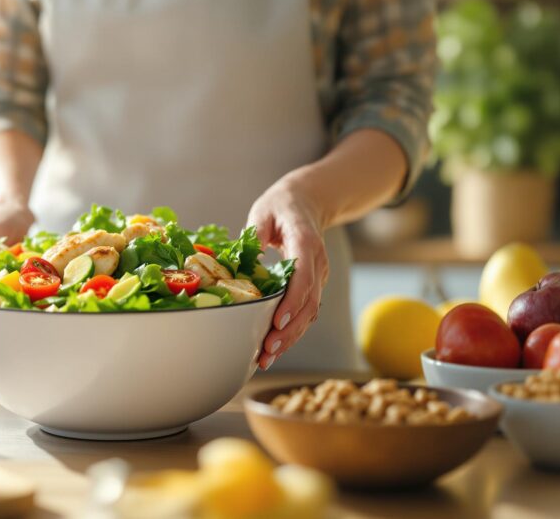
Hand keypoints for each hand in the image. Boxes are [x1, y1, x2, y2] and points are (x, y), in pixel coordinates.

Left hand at [247, 178, 328, 369]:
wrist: (307, 202)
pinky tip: (274, 347)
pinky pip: (305, 311)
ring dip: (290, 337)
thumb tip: (240, 261)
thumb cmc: (281, 206)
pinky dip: (291, 331)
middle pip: (309, 302)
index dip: (293, 300)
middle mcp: (318, 263)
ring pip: (309, 312)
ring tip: (266, 358)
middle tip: (267, 350)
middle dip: (289, 329)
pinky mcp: (312, 285)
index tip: (278, 320)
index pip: (304, 275)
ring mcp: (318, 276)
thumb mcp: (263, 212)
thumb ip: (254, 234)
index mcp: (306, 242)